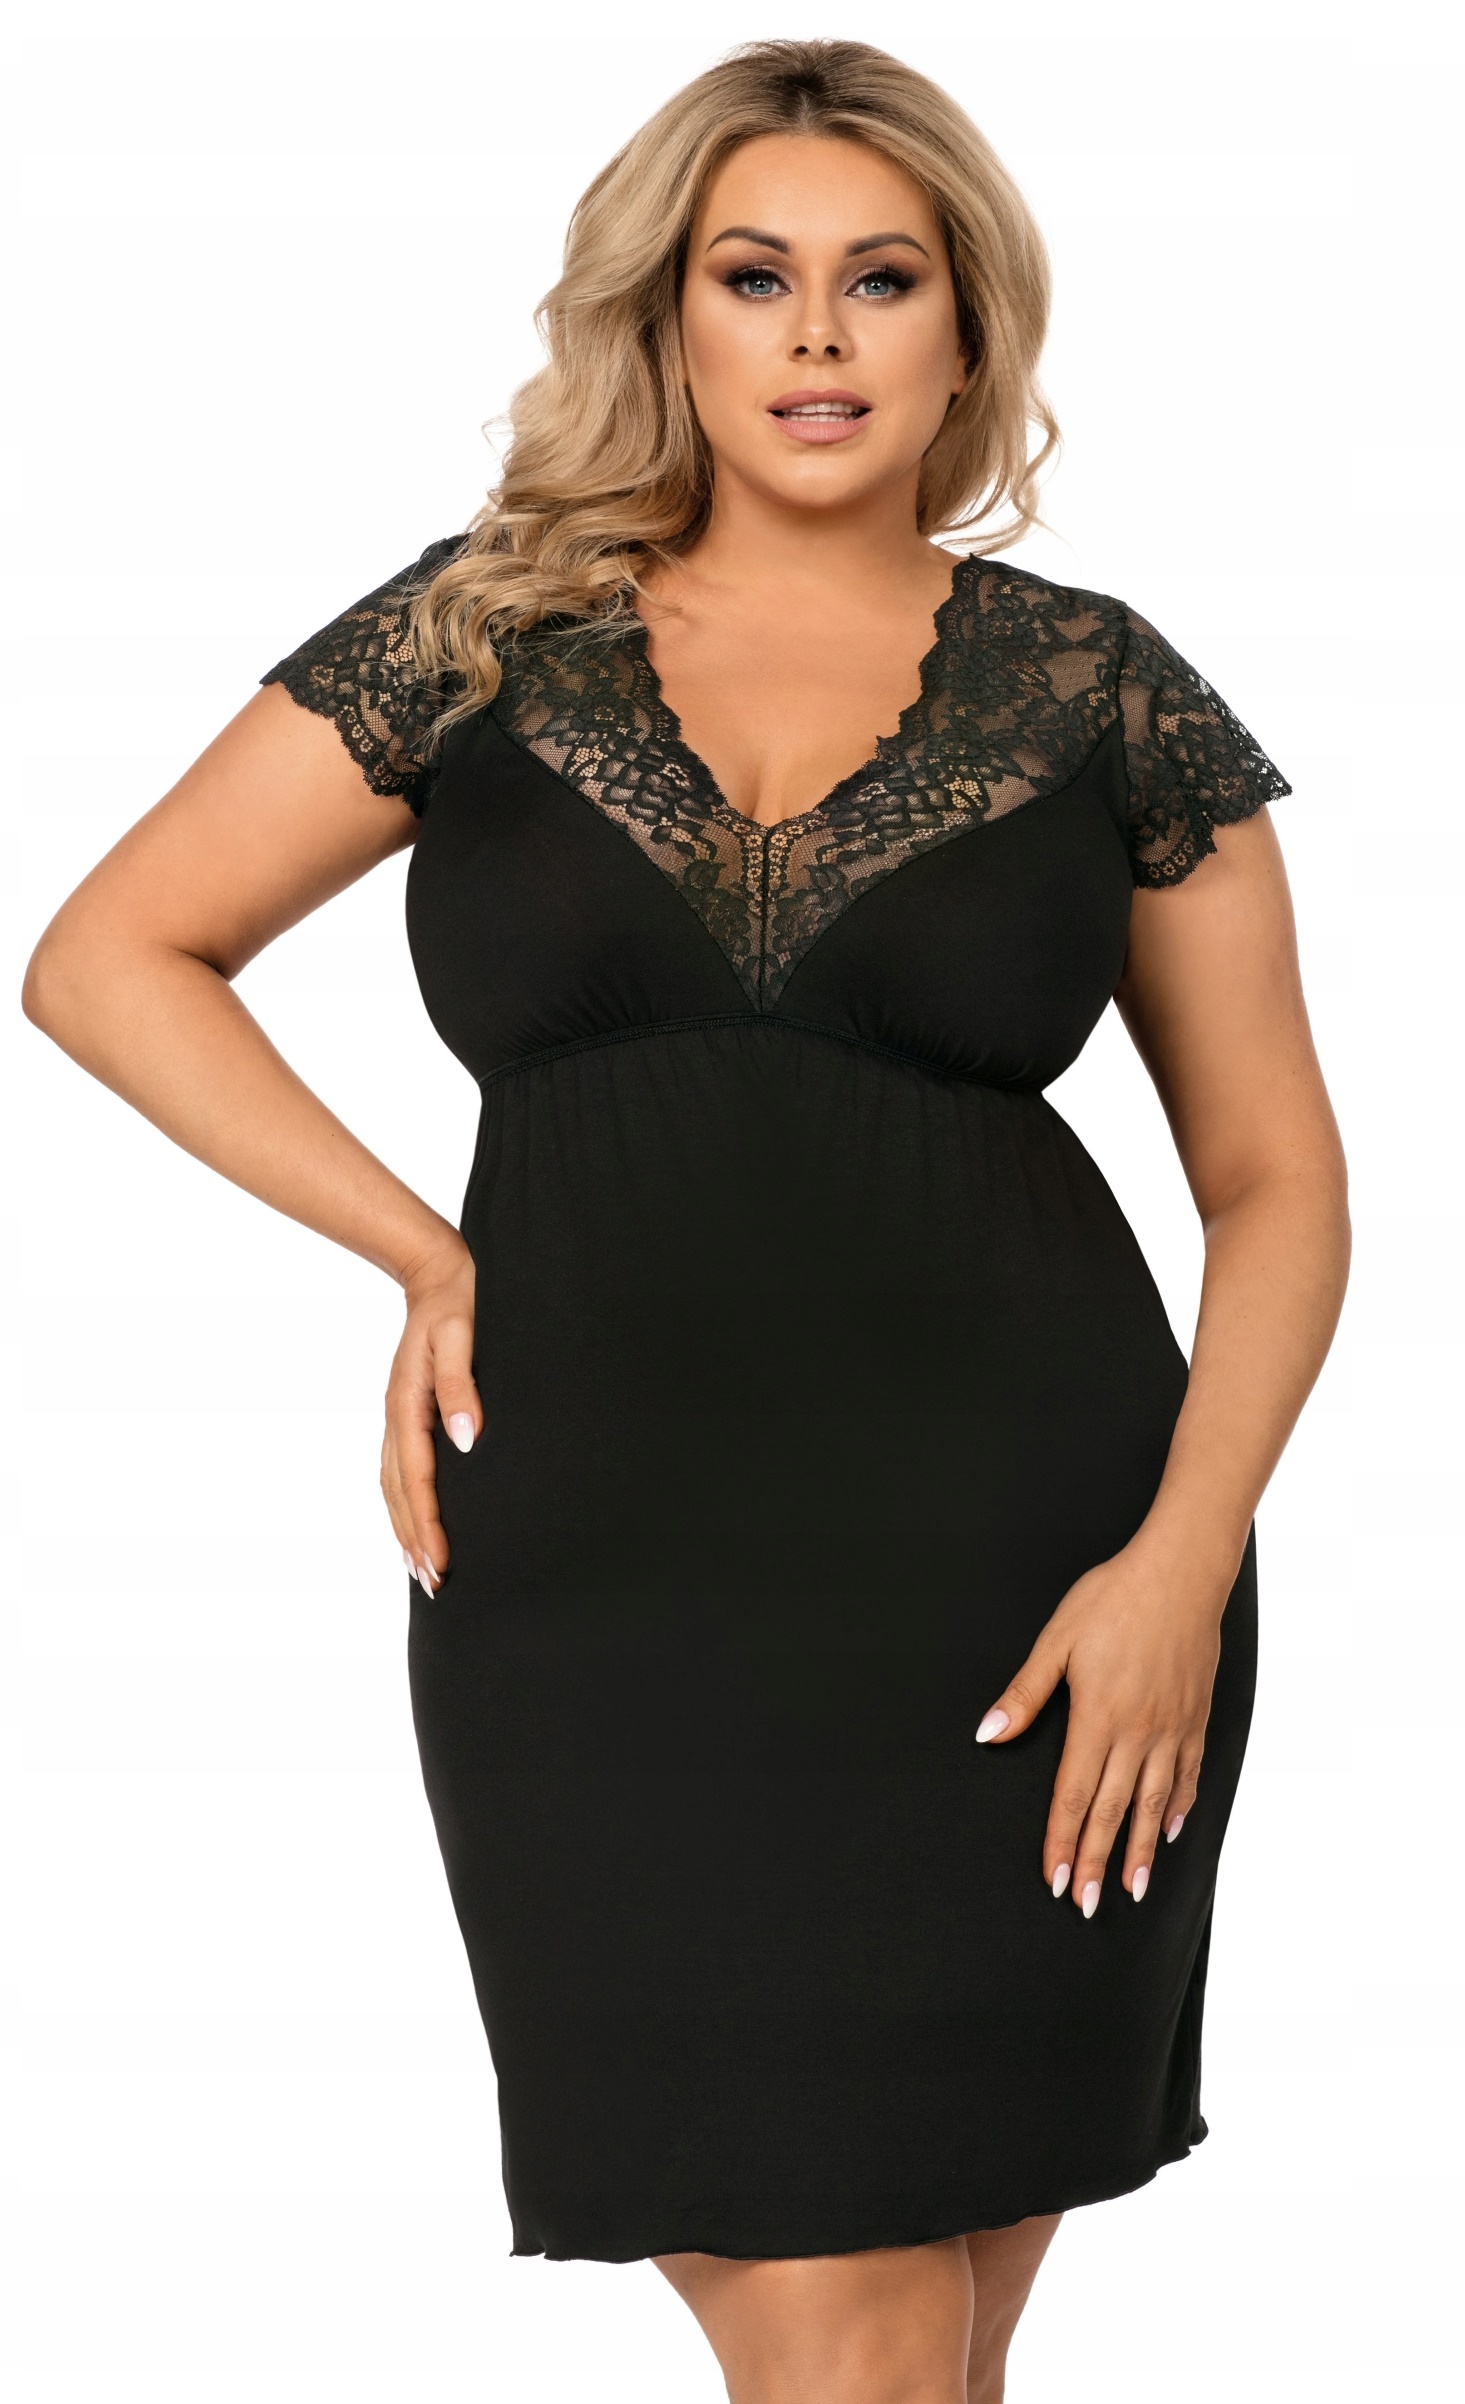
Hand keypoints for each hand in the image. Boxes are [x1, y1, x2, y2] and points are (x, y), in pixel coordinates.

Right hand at [380, 1236, 480, 1593]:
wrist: (438, 1267)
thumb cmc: (459, 1299)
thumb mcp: (462, 1334)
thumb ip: (460, 1386)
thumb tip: (467, 1439)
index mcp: (407, 1402)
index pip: (416, 1478)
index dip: (427, 1524)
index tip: (440, 1562)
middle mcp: (396, 1414)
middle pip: (398, 1491)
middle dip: (413, 1539)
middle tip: (433, 1584)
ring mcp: (397, 1413)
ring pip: (393, 1484)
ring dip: (405, 1527)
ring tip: (421, 1568)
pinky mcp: (407, 1410)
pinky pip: (399, 1468)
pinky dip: (404, 1501)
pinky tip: (416, 1519)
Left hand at [974, 1536, 1231, 1914]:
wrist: (1181, 1572)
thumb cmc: (1114, 1598)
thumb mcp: (1058, 1640)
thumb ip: (1026, 1694)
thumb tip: (988, 1734)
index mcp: (1098, 1717)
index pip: (1075, 1796)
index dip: (1064, 1842)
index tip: (1057, 1881)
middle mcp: (1139, 1733)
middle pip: (1113, 1812)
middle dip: (1098, 1862)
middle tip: (1089, 1907)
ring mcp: (1173, 1728)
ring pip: (1154, 1804)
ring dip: (1141, 1851)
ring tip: (1133, 1890)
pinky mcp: (1196, 1718)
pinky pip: (1188, 1775)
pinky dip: (1179, 1808)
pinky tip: (1169, 1832)